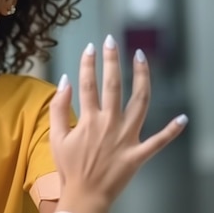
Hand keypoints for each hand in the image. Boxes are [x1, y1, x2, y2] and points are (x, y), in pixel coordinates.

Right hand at [50, 35, 187, 212]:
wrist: (84, 196)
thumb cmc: (69, 167)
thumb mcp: (55, 136)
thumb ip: (58, 106)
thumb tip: (65, 81)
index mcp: (87, 120)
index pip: (88, 83)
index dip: (87, 63)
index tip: (90, 47)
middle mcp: (109, 125)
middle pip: (113, 85)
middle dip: (112, 60)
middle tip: (111, 41)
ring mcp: (127, 138)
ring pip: (139, 102)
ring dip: (141, 78)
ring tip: (140, 58)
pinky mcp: (139, 154)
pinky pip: (159, 141)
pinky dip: (172, 130)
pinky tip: (183, 117)